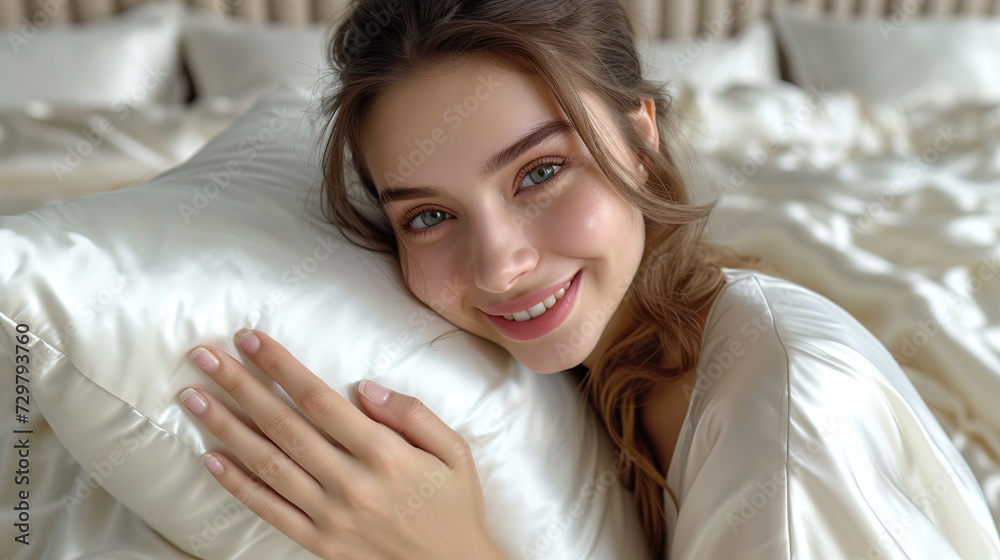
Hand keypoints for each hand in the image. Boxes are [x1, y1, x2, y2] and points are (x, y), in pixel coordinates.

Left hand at [179, 328, 504, 559]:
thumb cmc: (455, 507)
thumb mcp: (454, 451)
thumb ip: (412, 414)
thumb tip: (364, 388)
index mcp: (385, 453)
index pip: (319, 399)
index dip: (280, 366)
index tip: (250, 339)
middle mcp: (350, 482)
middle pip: (283, 425)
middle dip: (239, 386)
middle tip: (204, 357)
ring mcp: (330, 515)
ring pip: (266, 464)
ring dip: (225, 427)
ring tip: (192, 397)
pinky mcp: (319, 542)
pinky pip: (269, 509)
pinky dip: (237, 484)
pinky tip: (211, 457)